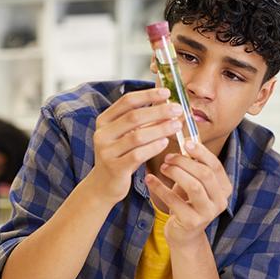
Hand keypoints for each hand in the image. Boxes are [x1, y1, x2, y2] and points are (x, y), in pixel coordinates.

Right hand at [90, 88, 182, 204]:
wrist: (104, 185)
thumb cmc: (120, 157)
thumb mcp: (126, 136)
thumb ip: (142, 122)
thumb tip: (167, 105)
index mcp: (104, 121)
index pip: (127, 101)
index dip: (148, 95)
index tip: (167, 93)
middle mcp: (102, 134)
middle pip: (134, 117)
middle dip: (158, 111)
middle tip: (177, 109)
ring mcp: (106, 151)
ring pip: (137, 136)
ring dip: (160, 129)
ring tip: (177, 124)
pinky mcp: (115, 168)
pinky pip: (138, 155)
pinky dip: (153, 147)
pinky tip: (165, 142)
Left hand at [144, 141, 231, 245]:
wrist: (184, 234)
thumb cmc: (187, 202)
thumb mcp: (193, 182)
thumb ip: (193, 164)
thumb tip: (184, 136)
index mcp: (224, 188)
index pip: (215, 165)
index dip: (201, 152)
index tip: (185, 142)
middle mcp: (220, 201)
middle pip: (205, 174)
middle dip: (185, 162)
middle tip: (168, 157)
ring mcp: (207, 213)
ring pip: (194, 187)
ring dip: (176, 173)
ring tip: (162, 167)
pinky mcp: (192, 223)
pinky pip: (175, 201)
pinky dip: (160, 188)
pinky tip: (150, 179)